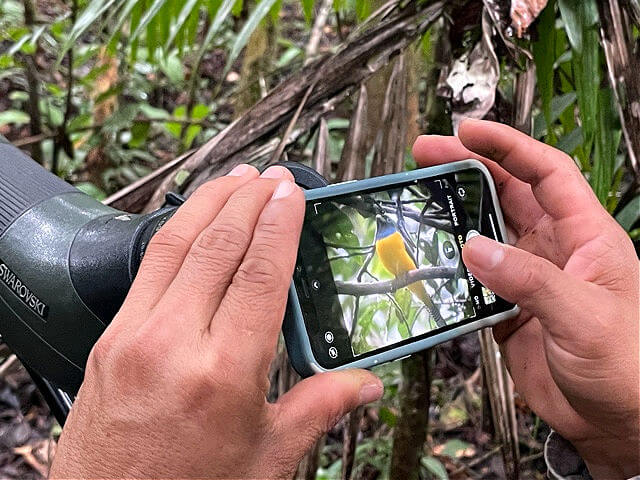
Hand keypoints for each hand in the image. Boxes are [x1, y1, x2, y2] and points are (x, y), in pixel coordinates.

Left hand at [49, 165, 382, 478]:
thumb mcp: (267, 457)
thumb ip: (320, 408)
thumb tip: (364, 384)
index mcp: (223, 373)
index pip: (260, 273)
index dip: (280, 225)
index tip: (292, 194)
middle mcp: (173, 343)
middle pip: (218, 246)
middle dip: (249, 201)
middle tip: (272, 177)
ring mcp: (133, 335)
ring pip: (175, 244)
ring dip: (209, 202)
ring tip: (235, 178)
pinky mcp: (110, 338)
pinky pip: (147, 266)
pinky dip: (175, 230)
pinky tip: (191, 219)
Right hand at [413, 119, 638, 478]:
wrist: (617, 423)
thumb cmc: (628, 367)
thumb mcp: (583, 315)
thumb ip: (528, 279)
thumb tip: (475, 248)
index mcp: (586, 236)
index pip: (545, 171)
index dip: (506, 146)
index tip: (467, 132)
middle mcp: (555, 249)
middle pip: (507, 192)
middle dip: (467, 168)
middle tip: (427, 154)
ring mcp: (529, 277)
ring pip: (486, 230)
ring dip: (454, 213)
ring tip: (419, 197)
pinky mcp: (509, 306)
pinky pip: (474, 276)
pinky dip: (450, 266)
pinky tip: (430, 258)